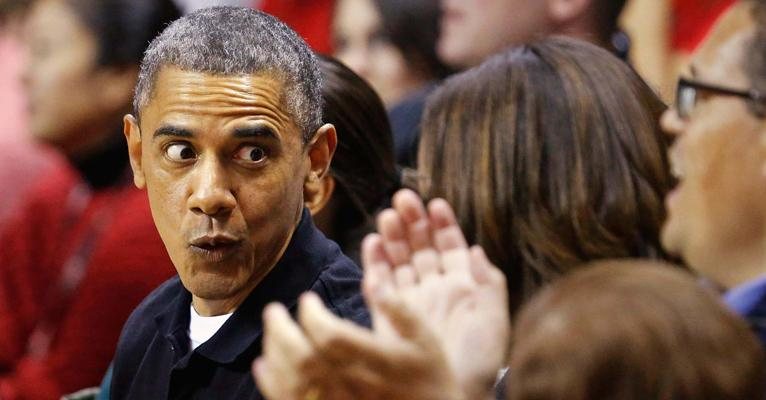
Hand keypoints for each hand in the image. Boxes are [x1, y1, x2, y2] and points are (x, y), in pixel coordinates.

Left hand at [254, 292, 463, 399]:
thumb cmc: (430, 378)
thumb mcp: (427, 339)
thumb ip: (401, 310)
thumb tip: (374, 280)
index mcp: (380, 362)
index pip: (332, 337)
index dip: (312, 316)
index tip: (307, 299)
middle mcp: (357, 386)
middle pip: (305, 359)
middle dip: (281, 330)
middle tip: (273, 310)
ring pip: (293, 382)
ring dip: (274, 353)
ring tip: (271, 332)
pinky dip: (272, 384)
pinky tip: (264, 365)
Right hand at [362, 189, 510, 399]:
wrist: (449, 394)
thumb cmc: (479, 363)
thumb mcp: (495, 320)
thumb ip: (489, 282)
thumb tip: (478, 249)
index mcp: (462, 289)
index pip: (451, 248)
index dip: (443, 224)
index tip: (436, 203)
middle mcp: (434, 291)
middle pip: (420, 248)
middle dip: (412, 221)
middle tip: (403, 198)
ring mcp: (410, 302)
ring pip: (398, 261)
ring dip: (393, 237)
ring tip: (387, 215)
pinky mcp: (387, 316)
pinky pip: (378, 285)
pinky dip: (374, 264)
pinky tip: (372, 243)